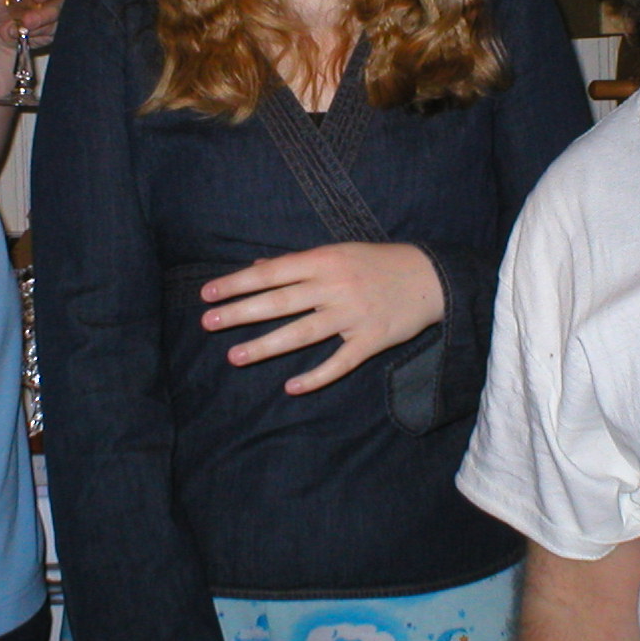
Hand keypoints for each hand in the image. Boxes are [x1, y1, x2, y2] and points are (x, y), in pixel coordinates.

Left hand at [200, 242, 442, 394]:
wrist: (430, 277)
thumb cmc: (377, 263)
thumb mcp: (338, 253)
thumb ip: (298, 263)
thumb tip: (258, 268)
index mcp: (324, 261)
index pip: (273, 273)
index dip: (238, 283)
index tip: (208, 293)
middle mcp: (335, 286)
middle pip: (281, 301)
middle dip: (241, 312)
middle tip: (208, 322)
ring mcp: (353, 315)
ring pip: (303, 333)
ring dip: (267, 345)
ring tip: (235, 356)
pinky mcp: (371, 340)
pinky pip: (340, 362)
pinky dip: (316, 376)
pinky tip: (292, 387)